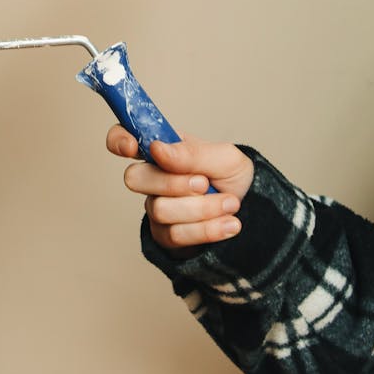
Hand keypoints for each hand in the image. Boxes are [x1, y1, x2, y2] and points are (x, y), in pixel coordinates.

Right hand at [107, 126, 253, 252]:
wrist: (254, 212)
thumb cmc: (233, 177)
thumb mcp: (224, 157)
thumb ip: (191, 153)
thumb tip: (157, 149)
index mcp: (163, 149)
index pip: (123, 137)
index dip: (119, 140)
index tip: (133, 147)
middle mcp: (153, 178)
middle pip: (134, 178)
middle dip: (173, 183)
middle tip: (205, 183)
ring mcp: (156, 207)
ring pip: (160, 209)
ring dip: (202, 208)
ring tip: (230, 204)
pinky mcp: (166, 236)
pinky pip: (175, 235)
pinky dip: (207, 229)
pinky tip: (228, 224)